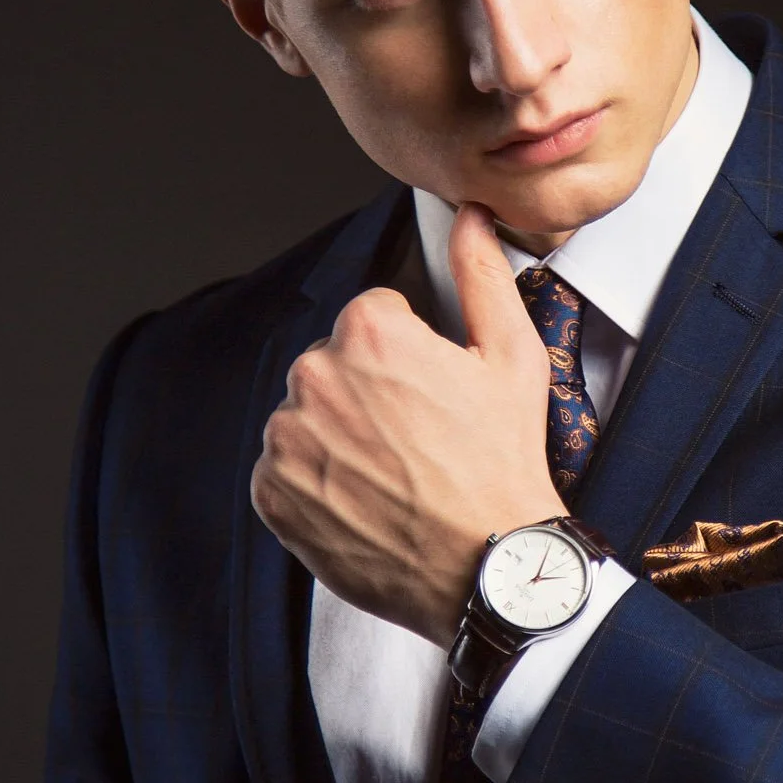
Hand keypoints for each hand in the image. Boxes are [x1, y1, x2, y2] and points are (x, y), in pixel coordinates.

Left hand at [251, 203, 565, 645]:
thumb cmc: (504, 462)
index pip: (373, 318)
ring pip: (309, 416)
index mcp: (368, 333)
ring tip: (396, 473)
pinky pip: (285, 469)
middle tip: (422, 439)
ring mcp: (287, 439)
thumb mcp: (512, 357)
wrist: (487, 565)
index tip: (437, 394)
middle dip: (371, 393)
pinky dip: (318, 482)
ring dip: (341, 436)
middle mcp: (314, 377)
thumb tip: (471, 216)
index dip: (412, 354)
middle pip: (336, 365)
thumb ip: (481, 274)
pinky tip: (367, 499)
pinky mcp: (271, 493)